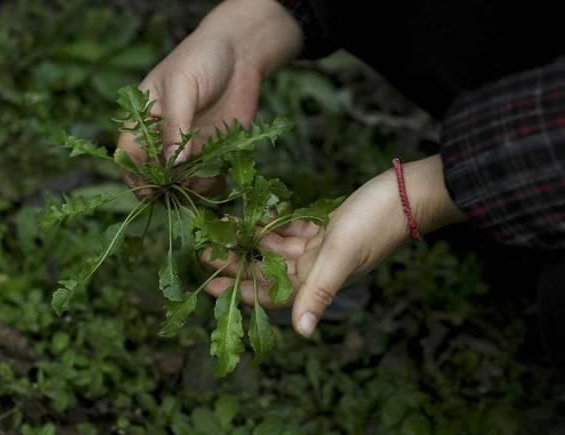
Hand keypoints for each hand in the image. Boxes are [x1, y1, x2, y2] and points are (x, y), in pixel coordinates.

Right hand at [118, 0, 301, 191]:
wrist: (241, 52)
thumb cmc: (201, 59)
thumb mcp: (182, 87)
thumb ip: (175, 125)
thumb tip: (173, 165)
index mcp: (142, 119)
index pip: (128, 156)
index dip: (135, 176)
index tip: (149, 191)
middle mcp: (162, 138)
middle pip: (154, 175)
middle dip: (165, 189)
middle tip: (180, 192)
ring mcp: (188, 147)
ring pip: (182, 182)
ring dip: (190, 189)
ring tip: (204, 180)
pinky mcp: (213, 152)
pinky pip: (207, 178)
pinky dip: (212, 185)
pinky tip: (219, 179)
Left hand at [202, 155, 466, 336]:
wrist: (408, 193)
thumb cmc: (377, 223)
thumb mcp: (343, 254)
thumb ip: (320, 292)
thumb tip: (301, 332)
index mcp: (317, 279)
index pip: (270, 293)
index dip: (238, 290)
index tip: (208, 284)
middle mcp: (315, 267)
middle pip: (266, 271)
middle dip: (235, 263)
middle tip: (203, 252)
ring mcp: (319, 247)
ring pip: (274, 249)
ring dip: (248, 241)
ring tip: (219, 230)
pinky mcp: (323, 226)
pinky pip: (289, 228)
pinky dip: (271, 223)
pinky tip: (251, 215)